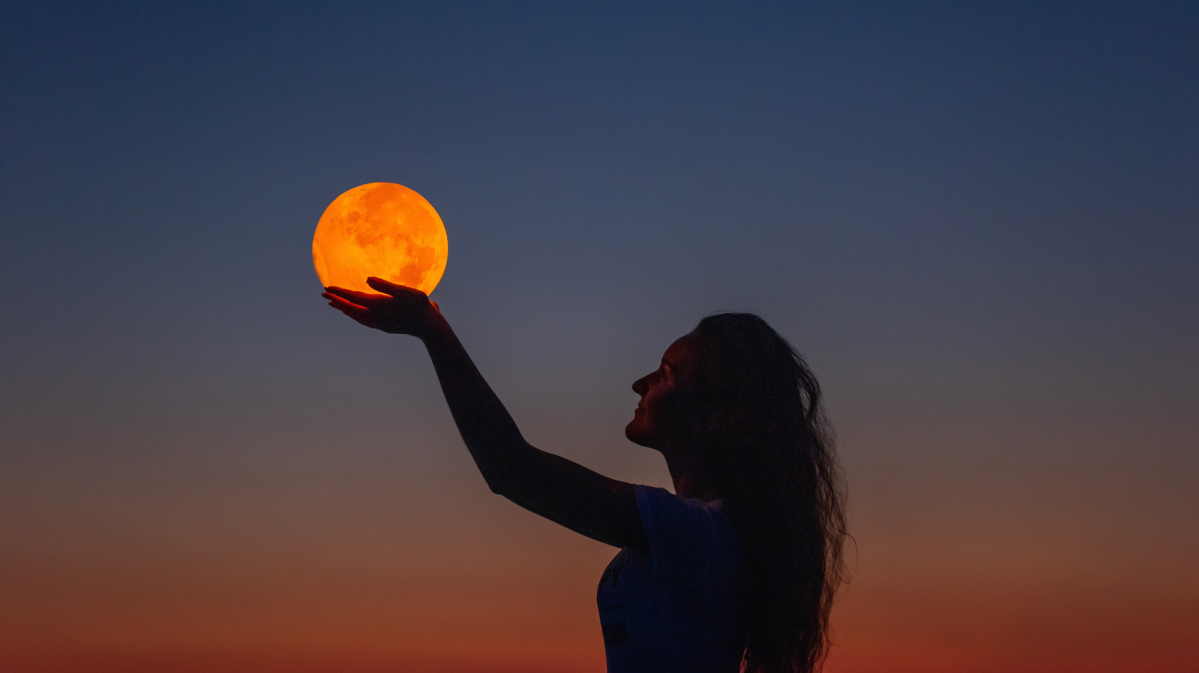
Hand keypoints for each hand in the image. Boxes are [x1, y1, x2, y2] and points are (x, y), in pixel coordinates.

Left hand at [323, 277, 441, 337]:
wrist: (429, 327)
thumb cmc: (420, 305)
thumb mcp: (405, 291)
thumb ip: (385, 285)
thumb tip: (366, 279)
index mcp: (378, 306)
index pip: (353, 298)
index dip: (339, 292)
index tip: (327, 287)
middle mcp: (375, 316)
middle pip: (350, 308)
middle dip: (336, 300)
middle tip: (324, 294)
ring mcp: (378, 323)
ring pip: (355, 316)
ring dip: (343, 309)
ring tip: (333, 303)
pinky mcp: (383, 327)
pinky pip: (363, 321)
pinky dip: (354, 315)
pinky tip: (354, 313)